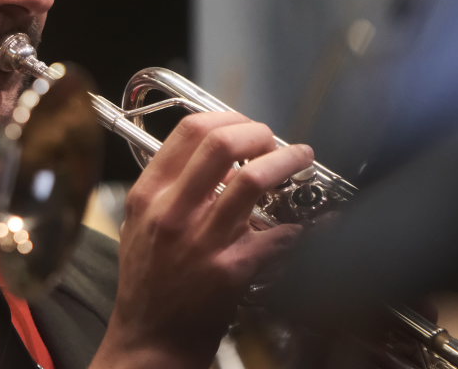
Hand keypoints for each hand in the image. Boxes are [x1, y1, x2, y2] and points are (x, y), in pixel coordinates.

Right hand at [91, 111, 314, 368]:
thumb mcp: (140, 223)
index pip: (189, 130)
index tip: (246, 126)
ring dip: (287, 162)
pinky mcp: (230, 270)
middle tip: (274, 140)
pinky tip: (317, 219)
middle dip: (258, 132)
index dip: (228, 118)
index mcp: (148, 194)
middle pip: (220, 143)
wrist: (150, 340)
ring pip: (252, 180)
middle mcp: (171, 212)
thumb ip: (168, 186)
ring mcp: (201, 241)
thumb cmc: (148, 283)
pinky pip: (278, 235)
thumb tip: (216, 152)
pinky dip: (306, 223)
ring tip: (301, 160)